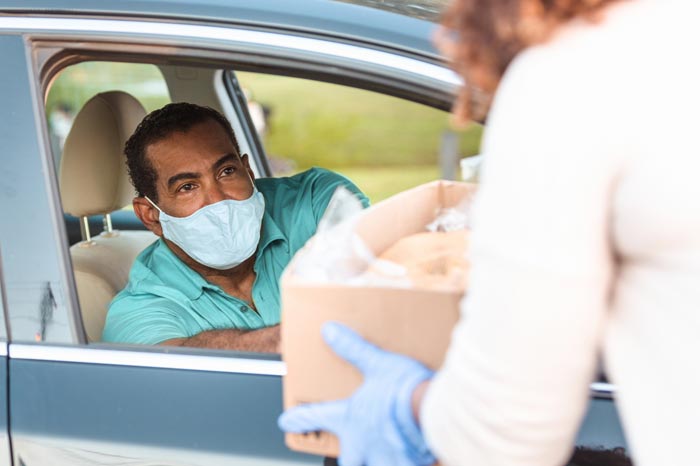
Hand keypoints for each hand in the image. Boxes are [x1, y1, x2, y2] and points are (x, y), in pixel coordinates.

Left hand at [278, 322, 435, 465]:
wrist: (434, 411)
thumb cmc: (404, 391)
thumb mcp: (377, 363)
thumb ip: (353, 350)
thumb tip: (330, 332)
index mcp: (352, 418)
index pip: (318, 416)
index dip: (301, 418)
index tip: (287, 420)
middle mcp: (364, 444)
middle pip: (347, 462)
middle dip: (347, 459)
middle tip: (349, 455)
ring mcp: (385, 459)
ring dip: (375, 463)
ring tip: (384, 458)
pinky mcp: (408, 464)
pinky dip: (407, 462)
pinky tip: (415, 458)